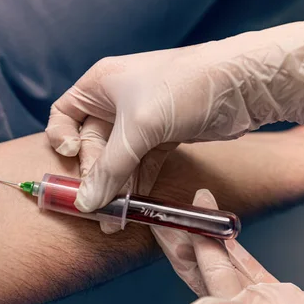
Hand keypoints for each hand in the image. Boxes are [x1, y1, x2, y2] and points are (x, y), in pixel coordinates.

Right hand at [46, 15, 303, 211]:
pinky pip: (139, 164)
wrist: (242, 84)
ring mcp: (139, 120)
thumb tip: (86, 204)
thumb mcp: (139, 127)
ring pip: (116, 159)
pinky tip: (134, 204)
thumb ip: (110, 168)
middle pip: (90, 144)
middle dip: (93, 175)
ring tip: (114, 218)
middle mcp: (115, 101)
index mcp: (101, 85)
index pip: (64, 113)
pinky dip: (135, 183)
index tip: (72, 158)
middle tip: (98, 206)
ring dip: (114, 186)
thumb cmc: (183, 88)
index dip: (61, 137)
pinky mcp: (161, 136)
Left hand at [156, 189, 303, 303]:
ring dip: (206, 238)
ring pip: (224, 266)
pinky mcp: (280, 298)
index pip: (208, 278)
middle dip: (184, 240)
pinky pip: (248, 268)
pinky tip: (221, 233)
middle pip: (206, 271)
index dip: (191, 245)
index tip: (175, 217)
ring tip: (189, 212)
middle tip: (164, 211)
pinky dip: (233, 248)